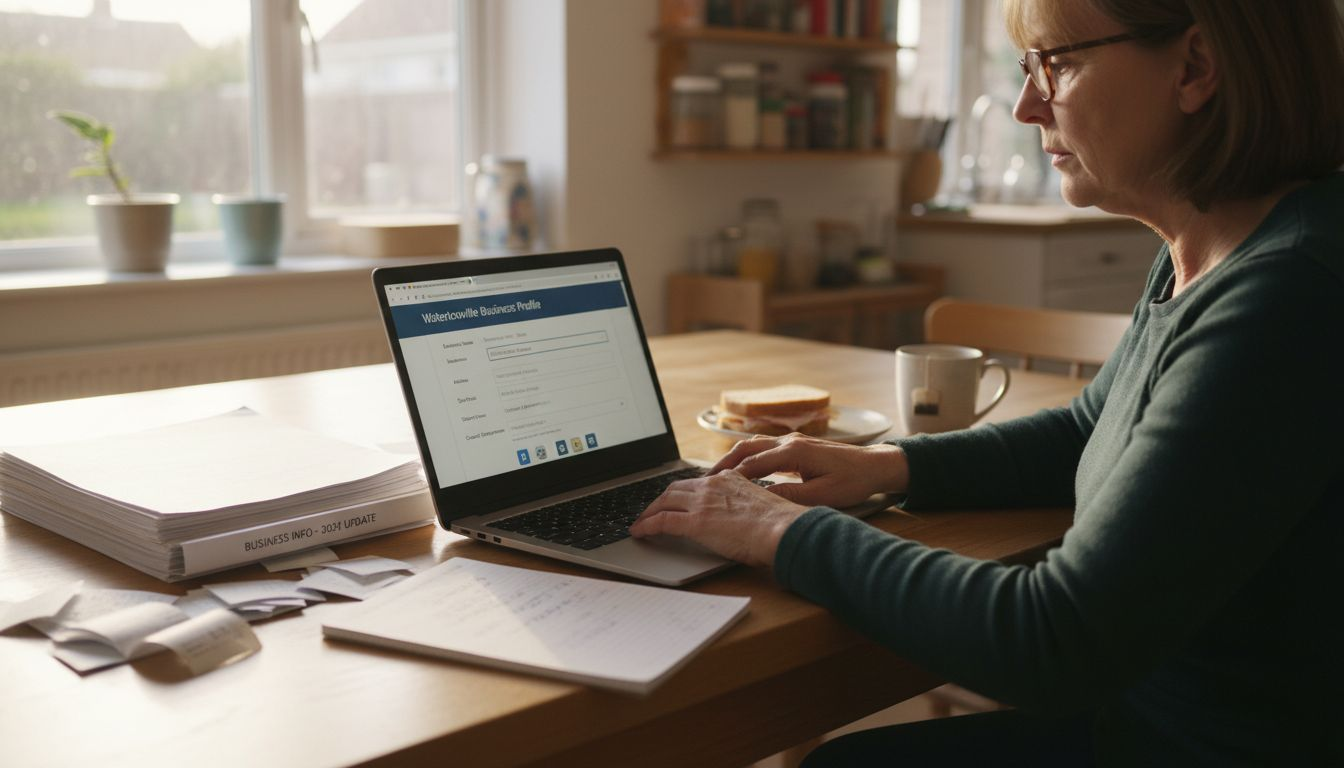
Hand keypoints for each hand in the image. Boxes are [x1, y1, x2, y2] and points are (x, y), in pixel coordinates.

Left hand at [629, 471, 807, 566]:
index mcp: (729, 479)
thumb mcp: (759, 506)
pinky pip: (662, 521)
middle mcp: (713, 485)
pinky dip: (647, 526)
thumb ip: (743, 507)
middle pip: (675, 488)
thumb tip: (739, 522)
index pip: (697, 483)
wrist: (783, 530)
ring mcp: (702, 502)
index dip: (682, 492)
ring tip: (641, 522)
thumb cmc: (780, 525)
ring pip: (664, 501)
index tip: (676, 500)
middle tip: (651, 510)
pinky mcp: (695, 522)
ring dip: (649, 512)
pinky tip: (639, 532)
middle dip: (660, 500)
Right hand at [710, 433, 908, 508]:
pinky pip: (763, 448)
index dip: (731, 477)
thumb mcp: (822, 496)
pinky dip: (747, 457)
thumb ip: (790, 497)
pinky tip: (740, 470)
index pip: (753, 464)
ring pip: (753, 444)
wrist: (876, 465)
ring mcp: (793, 440)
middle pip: (746, 448)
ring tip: (715, 476)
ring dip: (733, 459)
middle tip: (704, 481)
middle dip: (723, 464)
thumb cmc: (853, 481)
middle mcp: (790, 441)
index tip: (712, 489)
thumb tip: (761, 501)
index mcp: (795, 452)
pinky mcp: (796, 445)